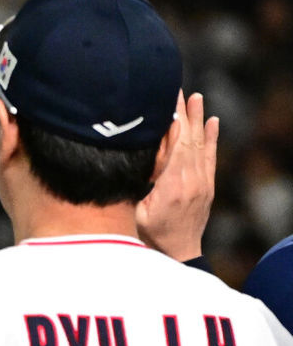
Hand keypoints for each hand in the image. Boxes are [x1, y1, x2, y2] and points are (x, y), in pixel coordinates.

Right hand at [136, 91, 218, 261]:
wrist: (177, 255)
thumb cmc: (148, 235)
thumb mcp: (134, 211)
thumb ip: (136, 185)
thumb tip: (133, 156)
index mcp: (172, 185)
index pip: (174, 144)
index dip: (171, 120)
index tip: (165, 99)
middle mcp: (191, 180)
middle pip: (188, 139)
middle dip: (183, 113)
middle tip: (178, 89)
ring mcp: (202, 184)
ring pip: (201, 145)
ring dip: (198, 119)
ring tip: (196, 97)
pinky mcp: (207, 188)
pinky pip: (211, 158)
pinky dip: (212, 138)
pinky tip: (213, 121)